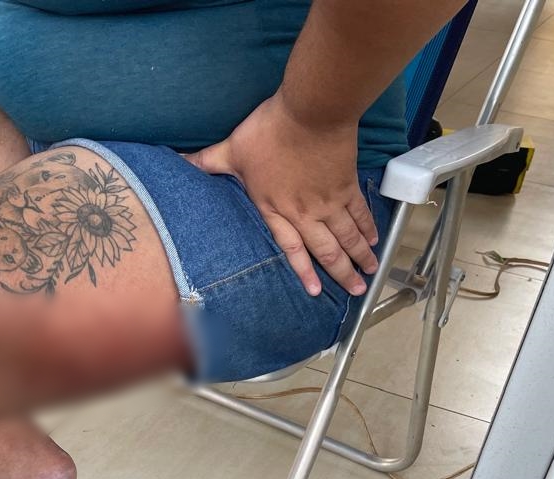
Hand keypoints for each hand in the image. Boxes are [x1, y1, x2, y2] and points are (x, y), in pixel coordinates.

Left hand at [184, 94, 377, 296]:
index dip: (304, 271)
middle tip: (355, 289)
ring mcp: (328, 200)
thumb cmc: (269, 130)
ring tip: (370, 272)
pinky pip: (359, 213)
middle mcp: (304, 212)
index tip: (315, 292)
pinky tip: (375, 239)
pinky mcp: (347, 184)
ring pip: (347, 236)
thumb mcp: (231, 148)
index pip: (290, 249)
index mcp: (275, 209)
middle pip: (326, 250)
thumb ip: (206, 161)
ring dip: (360, 256)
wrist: (312, 111)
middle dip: (342, 273)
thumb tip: (178, 160)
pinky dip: (367, 227)